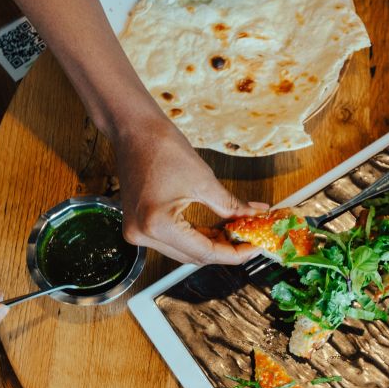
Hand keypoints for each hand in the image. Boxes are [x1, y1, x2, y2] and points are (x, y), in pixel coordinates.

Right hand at [115, 115, 267, 264]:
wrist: (134, 130)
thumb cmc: (162, 148)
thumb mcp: (204, 180)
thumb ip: (231, 206)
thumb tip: (254, 216)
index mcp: (158, 225)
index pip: (204, 253)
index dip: (234, 254)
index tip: (254, 249)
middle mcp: (143, 235)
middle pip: (193, 257)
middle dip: (224, 250)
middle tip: (248, 241)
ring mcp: (137, 232)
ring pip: (183, 251)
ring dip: (210, 245)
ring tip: (234, 234)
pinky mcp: (138, 225)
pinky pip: (172, 240)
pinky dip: (194, 237)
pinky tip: (213, 231)